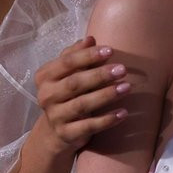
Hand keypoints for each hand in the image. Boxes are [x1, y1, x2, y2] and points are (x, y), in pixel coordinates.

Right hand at [34, 36, 128, 152]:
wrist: (55, 131)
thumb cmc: (65, 94)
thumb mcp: (66, 73)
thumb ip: (75, 55)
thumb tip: (90, 39)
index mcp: (45, 76)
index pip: (67, 62)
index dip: (88, 56)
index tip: (110, 50)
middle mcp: (46, 96)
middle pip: (75, 83)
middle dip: (99, 75)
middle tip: (122, 69)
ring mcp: (55, 116)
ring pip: (82, 104)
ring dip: (106, 95)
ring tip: (127, 87)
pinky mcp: (66, 134)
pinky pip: (89, 127)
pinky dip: (107, 120)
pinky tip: (123, 113)